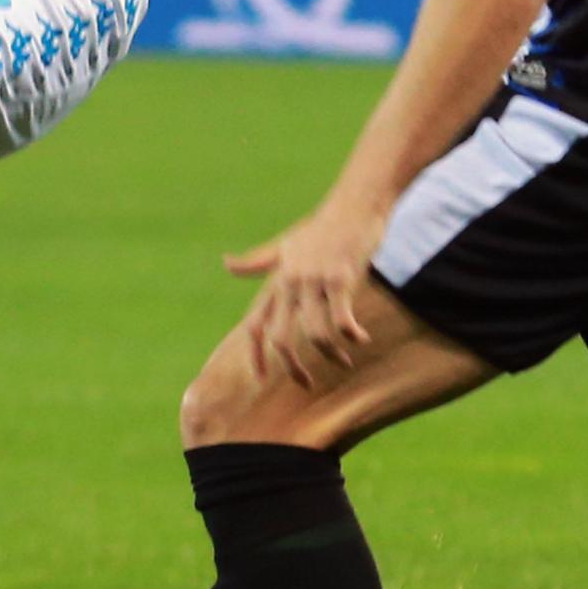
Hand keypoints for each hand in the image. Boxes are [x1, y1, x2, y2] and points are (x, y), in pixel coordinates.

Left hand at [224, 192, 391, 390]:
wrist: (353, 204)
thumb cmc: (321, 226)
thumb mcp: (283, 244)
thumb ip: (256, 262)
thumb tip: (226, 264)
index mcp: (276, 280)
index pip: (254, 324)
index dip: (254, 354)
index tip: (260, 378)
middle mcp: (289, 283)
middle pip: (280, 338)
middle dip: (292, 368)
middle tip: (306, 384)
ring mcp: (314, 281)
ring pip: (316, 334)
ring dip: (331, 355)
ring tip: (344, 362)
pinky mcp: (340, 278)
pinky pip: (342, 319)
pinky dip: (352, 336)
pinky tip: (361, 339)